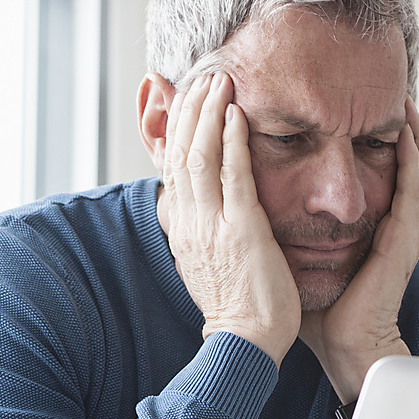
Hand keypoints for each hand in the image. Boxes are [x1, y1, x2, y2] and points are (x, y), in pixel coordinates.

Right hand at [160, 71, 301, 364]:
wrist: (246, 343)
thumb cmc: (236, 307)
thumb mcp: (206, 263)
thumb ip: (202, 231)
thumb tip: (196, 212)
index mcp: (182, 229)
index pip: (173, 166)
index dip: (179, 128)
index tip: (188, 99)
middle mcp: (190, 222)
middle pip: (180, 152)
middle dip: (191, 110)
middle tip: (203, 76)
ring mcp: (212, 225)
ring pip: (201, 156)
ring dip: (209, 114)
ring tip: (220, 81)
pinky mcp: (241, 230)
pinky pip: (233, 175)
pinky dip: (232, 141)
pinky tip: (237, 114)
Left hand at [299, 98, 418, 402]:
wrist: (344, 347)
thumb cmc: (319, 309)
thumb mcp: (300, 255)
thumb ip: (285, 229)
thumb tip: (246, 202)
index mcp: (366, 227)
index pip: (372, 173)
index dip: (370, 141)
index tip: (355, 108)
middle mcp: (386, 224)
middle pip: (401, 164)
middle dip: (399, 129)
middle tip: (388, 93)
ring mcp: (400, 233)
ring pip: (417, 171)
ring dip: (415, 136)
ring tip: (406, 103)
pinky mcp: (402, 243)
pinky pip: (415, 194)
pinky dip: (414, 162)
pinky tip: (407, 137)